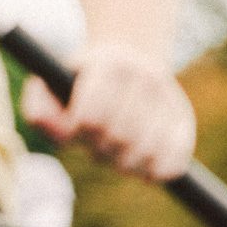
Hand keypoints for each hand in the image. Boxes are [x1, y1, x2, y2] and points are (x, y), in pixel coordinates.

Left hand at [21, 40, 195, 180]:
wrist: (131, 54)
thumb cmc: (83, 82)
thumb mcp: (54, 85)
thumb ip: (41, 110)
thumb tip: (63, 135)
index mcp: (111, 64)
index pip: (91, 117)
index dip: (79, 132)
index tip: (79, 126)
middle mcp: (145, 77)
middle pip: (118, 137)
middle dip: (101, 148)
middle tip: (98, 143)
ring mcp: (169, 99)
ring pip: (145, 153)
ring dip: (125, 164)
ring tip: (117, 155)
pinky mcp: (185, 121)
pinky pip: (174, 161)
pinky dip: (157, 172)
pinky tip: (144, 170)